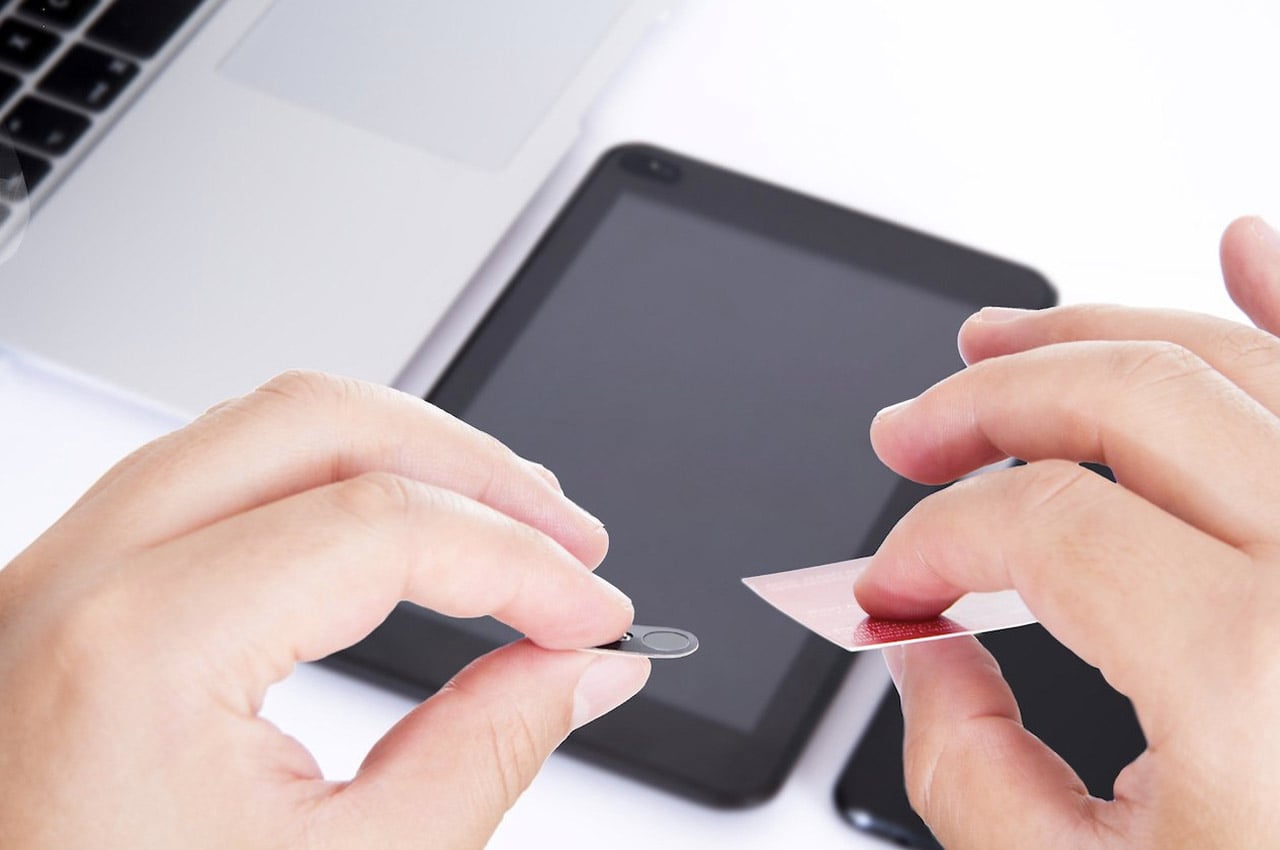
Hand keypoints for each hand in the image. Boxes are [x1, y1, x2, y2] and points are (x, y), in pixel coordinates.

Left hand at [0, 372, 648, 848]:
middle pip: (320, 421)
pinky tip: (394, 528)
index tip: (593, 614)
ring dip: (404, 458)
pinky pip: (212, 477)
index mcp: (136, 651)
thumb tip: (582, 669)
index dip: (521, 562)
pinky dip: (326, 484)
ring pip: (261, 429)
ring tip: (503, 522)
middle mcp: (74, 583)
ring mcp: (53, 577)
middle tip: (567, 538)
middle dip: (473, 469)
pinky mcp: (63, 595)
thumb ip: (485, 754)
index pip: (382, 527)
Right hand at [855, 216, 1279, 848]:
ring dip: (1097, 332)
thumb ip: (972, 774)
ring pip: (1229, 362)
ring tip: (1001, 345)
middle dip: (985, 404)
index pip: (1039, 524)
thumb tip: (919, 652)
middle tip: (910, 435)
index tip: (891, 584)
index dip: (931, 540)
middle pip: (1125, 399)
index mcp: (1251, 665)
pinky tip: (1242, 249)